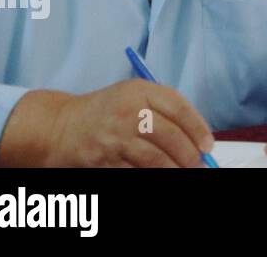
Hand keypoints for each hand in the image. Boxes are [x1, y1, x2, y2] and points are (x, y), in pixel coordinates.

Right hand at [34, 80, 214, 166]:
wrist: (58, 127)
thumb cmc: (105, 111)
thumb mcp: (133, 96)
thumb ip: (164, 109)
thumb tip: (197, 136)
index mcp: (139, 91)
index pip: (178, 108)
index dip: (198, 129)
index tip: (208, 145)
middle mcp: (128, 112)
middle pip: (170, 136)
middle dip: (189, 154)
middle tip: (197, 164)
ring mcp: (114, 137)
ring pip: (155, 159)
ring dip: (174, 168)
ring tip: (182, 171)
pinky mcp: (103, 160)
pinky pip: (136, 171)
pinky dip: (152, 175)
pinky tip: (160, 174)